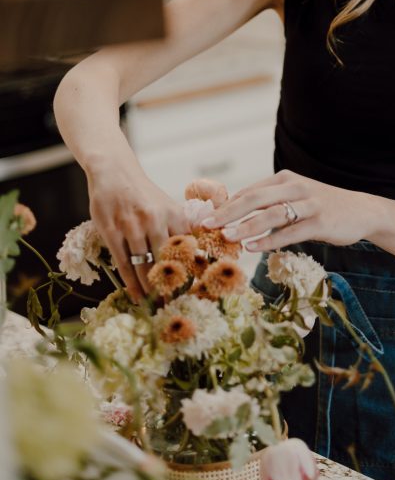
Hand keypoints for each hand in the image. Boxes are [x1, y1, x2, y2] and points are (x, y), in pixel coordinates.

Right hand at [87, 163, 187, 299]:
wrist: (115, 173)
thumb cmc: (144, 194)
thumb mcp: (167, 206)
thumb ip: (180, 229)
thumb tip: (197, 256)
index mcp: (174, 214)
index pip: (186, 251)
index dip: (190, 274)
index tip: (194, 293)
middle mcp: (155, 220)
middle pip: (166, 262)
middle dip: (171, 287)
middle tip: (174, 306)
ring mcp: (132, 226)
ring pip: (144, 266)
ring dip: (150, 290)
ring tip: (155, 306)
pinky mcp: (112, 232)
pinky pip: (124, 264)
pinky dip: (131, 283)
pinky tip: (136, 296)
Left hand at [205, 169, 380, 251]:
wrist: (362, 211)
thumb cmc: (322, 206)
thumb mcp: (296, 197)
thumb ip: (270, 201)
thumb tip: (235, 211)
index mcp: (285, 179)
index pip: (249, 191)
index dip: (226, 205)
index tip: (205, 218)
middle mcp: (295, 187)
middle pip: (255, 198)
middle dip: (228, 212)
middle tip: (206, 224)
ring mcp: (309, 204)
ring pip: (271, 214)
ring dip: (246, 226)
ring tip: (226, 237)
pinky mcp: (320, 222)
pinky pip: (289, 232)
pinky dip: (269, 240)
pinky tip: (252, 248)